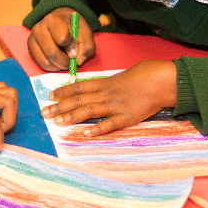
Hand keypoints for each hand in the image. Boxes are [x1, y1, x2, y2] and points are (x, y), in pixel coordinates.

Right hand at [28, 7, 95, 71]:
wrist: (59, 20)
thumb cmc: (72, 26)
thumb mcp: (85, 31)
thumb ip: (87, 46)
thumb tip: (78, 60)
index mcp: (53, 20)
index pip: (62, 38)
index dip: (71, 47)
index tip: (76, 48)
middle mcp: (39, 28)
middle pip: (51, 53)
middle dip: (65, 61)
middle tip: (72, 60)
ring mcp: (32, 39)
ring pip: (46, 62)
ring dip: (59, 66)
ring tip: (65, 60)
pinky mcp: (30, 49)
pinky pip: (41, 64)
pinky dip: (52, 67)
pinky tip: (58, 60)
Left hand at [41, 60, 176, 135]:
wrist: (162, 79)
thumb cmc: (146, 75)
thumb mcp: (124, 75)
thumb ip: (111, 82)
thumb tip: (102, 86)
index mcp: (106, 82)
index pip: (79, 87)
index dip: (63, 92)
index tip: (50, 95)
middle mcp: (106, 94)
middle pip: (78, 99)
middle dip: (59, 106)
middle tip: (44, 112)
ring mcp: (116, 106)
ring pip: (88, 110)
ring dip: (71, 116)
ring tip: (57, 122)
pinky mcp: (127, 117)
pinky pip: (109, 124)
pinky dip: (96, 129)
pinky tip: (84, 133)